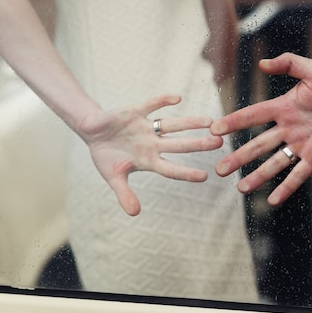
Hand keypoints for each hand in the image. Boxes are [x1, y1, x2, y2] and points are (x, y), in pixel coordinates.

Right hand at [79, 94, 222, 215]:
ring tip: (209, 120)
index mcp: (148, 160)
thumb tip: (135, 214)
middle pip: (178, 145)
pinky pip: (151, 105)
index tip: (205, 177)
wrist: (92, 132)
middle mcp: (151, 144)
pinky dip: (162, 101)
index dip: (186, 173)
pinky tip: (177, 98)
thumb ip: (124, 194)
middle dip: (198, 144)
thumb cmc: (105, 156)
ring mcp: (145, 128)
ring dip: (189, 122)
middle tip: (219, 143)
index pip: (170, 169)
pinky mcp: (135, 112)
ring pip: (171, 125)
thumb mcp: (113, 177)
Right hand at [211, 52, 311, 205]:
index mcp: (284, 107)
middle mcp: (288, 128)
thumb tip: (262, 64)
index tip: (214, 129)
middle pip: (258, 145)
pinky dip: (286, 188)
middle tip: (219, 169)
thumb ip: (289, 64)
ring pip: (274, 163)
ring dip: (257, 176)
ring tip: (240, 188)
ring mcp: (302, 144)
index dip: (234, 122)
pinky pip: (299, 175)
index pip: (253, 115)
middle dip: (238, 158)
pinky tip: (272, 201)